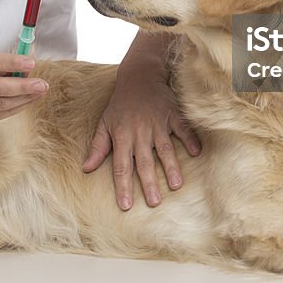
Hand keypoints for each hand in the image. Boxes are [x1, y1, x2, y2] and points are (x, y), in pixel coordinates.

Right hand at [0, 52, 48, 123]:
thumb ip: (6, 64)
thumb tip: (28, 69)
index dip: (12, 62)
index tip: (30, 62)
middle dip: (23, 86)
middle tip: (41, 83)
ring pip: (3, 103)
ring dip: (25, 97)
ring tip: (41, 90)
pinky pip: (6, 112)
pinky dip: (22, 105)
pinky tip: (33, 98)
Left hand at [82, 37, 200, 209]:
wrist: (139, 76)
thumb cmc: (120, 104)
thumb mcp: (105, 123)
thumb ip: (98, 147)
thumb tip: (86, 168)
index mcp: (122, 136)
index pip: (121, 166)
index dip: (123, 186)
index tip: (126, 206)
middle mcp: (139, 132)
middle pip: (144, 162)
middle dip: (148, 183)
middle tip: (154, 203)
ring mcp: (157, 122)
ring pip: (164, 149)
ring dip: (170, 167)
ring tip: (175, 186)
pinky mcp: (172, 114)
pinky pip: (182, 128)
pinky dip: (190, 139)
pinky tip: (196, 152)